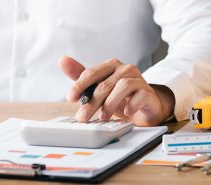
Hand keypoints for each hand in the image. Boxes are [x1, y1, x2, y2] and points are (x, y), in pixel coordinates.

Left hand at [59, 56, 174, 125]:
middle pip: (105, 83)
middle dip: (92, 101)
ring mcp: (138, 80)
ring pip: (123, 86)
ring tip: (103, 117)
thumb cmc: (119, 96)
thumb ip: (82, 77)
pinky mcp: (148, 92)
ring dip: (110, 104)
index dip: (80, 85)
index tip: (70, 98)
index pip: (92, 72)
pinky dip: (131, 105)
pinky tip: (126, 113)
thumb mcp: (99, 88)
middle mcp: (125, 69)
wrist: (144, 105)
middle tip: (83, 116)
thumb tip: (62, 60)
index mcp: (111, 66)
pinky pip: (140, 96)